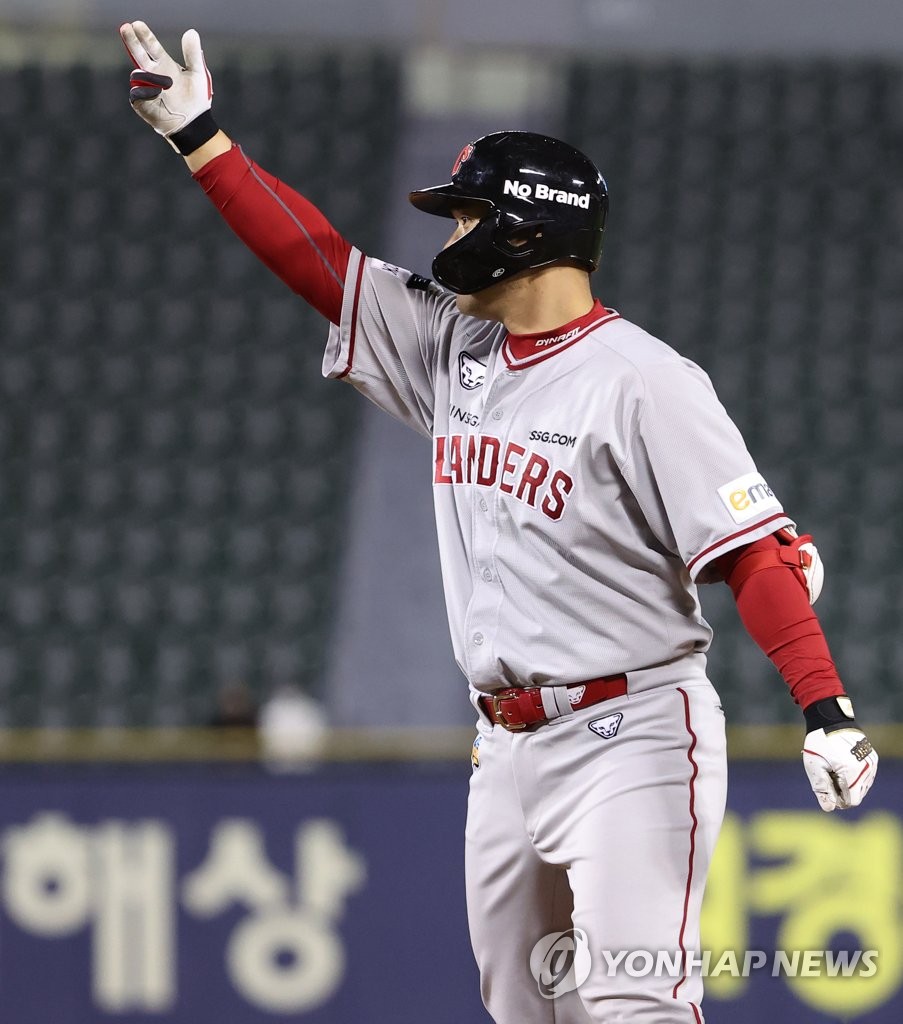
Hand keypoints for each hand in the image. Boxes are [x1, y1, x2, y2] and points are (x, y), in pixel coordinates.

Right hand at [120, 21, 214, 152]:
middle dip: (132, 41)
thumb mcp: (198, 74)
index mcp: (165, 64)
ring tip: (168, 85)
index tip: (137, 24)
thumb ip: (193, 54)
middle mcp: (153, 74)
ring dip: (151, 76)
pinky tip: (158, 92)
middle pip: (138, 54)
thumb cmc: (197, 100)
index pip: (151, 46)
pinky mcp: (142, 103)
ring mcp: (146, 87)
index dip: (144, 35)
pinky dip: (145, 91)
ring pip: (139, 74)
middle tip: (125, 27)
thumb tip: (191, 31)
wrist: (194, 125)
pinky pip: (137, 93)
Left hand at [803, 726, 877, 811]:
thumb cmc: (819, 742)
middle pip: (857, 794)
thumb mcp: (815, 766)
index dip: (837, 798)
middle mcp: (867, 769)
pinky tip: (842, 762)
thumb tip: (829, 809)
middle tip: (828, 773)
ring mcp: (872, 763)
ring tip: (834, 766)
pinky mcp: (872, 758)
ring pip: (862, 786)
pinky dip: (854, 774)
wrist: (830, 718)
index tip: (826, 785)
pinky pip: (865, 775)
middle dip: (842, 789)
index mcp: (853, 772)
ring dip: (849, 782)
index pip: (851, 801)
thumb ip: (822, 789)